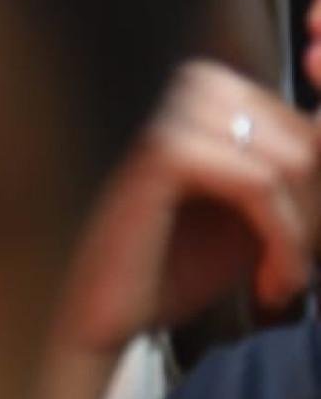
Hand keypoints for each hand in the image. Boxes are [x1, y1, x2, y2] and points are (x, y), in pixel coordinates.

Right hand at [53, 60, 320, 354]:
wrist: (99, 316)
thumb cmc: (173, 266)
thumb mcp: (262, 215)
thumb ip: (304, 175)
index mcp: (211, 88)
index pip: (308, 125)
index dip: (318, 194)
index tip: (299, 251)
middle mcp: (189, 81)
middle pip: (306, 139)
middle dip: (314, 214)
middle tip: (290, 272)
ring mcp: (169, 108)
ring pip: (292, 161)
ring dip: (301, 236)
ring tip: (278, 281)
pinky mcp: (160, 149)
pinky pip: (259, 186)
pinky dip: (282, 242)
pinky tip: (268, 285)